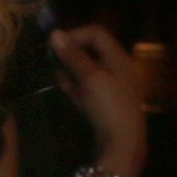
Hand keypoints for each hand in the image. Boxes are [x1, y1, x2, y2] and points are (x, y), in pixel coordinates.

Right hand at [51, 24, 148, 175]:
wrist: (122, 142)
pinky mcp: (103, 101)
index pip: (96, 33)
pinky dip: (76, 86)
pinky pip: (86, 86)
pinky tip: (68, 92)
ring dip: (71, 71)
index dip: (75, 34)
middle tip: (53, 62)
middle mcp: (116, 67)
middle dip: (70, 55)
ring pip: (86, 69)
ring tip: (60, 79)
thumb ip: (73, 55)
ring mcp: (110, 85)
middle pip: (90, 50)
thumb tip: (55, 33)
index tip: (56, 44)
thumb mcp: (90, 77)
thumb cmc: (108, 104)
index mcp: (118, 57)